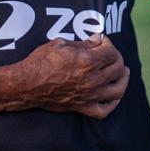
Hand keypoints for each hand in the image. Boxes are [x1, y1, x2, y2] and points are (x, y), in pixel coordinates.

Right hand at [15, 34, 129, 119]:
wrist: (26, 85)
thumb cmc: (40, 62)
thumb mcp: (61, 44)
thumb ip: (84, 43)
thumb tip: (98, 40)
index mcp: (87, 62)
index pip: (111, 51)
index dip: (108, 43)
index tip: (101, 41)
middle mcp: (92, 80)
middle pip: (118, 69)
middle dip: (117, 58)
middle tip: (110, 54)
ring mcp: (89, 95)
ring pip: (117, 90)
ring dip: (123, 80)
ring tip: (124, 73)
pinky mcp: (82, 107)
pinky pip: (104, 111)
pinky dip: (113, 104)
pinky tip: (114, 96)